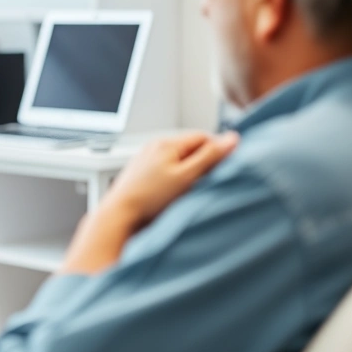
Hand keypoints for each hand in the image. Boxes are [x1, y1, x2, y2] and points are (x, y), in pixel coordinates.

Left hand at [61, 131, 237, 274]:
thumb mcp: (186, 177)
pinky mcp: (141, 173)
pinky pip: (165, 170)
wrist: (119, 214)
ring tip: (192, 189)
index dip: (218, 149)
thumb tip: (232, 138)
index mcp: (167, 143)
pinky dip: (175, 179)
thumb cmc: (150, 198)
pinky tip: (174, 194)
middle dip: (204, 161)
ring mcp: (146, 159)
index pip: (202, 137)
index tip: (228, 166)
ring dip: (190, 171)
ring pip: (178, 160)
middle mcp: (154, 147)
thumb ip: (209, 157)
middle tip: (211, 181)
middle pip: (190, 148)